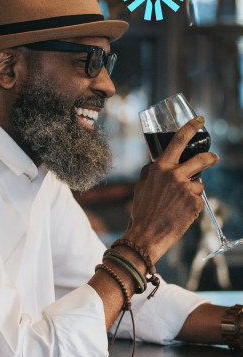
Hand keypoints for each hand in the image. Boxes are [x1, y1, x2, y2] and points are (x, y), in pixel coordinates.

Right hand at [124, 117, 218, 263]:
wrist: (145, 236)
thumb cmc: (141, 212)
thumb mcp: (140, 187)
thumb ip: (150, 172)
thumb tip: (155, 164)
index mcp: (160, 168)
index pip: (178, 140)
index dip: (191, 127)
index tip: (200, 120)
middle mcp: (174, 175)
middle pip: (201, 159)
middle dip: (211, 158)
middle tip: (214, 158)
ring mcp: (186, 189)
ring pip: (199, 184)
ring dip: (192, 192)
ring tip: (177, 206)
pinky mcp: (194, 204)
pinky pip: (198, 200)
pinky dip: (192, 206)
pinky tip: (180, 214)